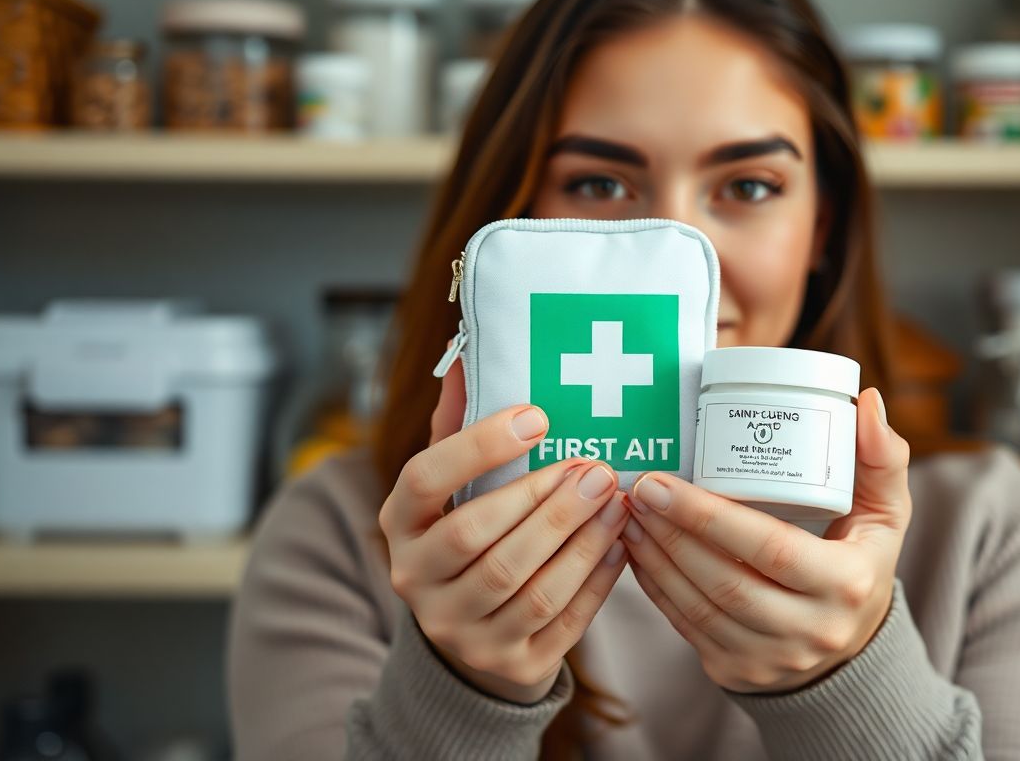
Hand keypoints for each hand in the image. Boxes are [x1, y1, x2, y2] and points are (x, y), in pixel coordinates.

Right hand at [378, 360, 631, 703]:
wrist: (471, 636)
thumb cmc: (468, 535)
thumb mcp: (451, 487)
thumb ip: (458, 426)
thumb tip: (465, 355)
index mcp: (398, 526)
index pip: (423, 479)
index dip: (478, 446)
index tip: (537, 416)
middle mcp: (417, 582)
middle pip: (479, 537)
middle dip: (545, 498)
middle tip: (595, 465)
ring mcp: (461, 632)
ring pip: (525, 584)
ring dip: (578, 537)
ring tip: (616, 499)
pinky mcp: (509, 664)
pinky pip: (560, 621)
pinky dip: (595, 580)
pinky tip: (620, 543)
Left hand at [622, 387, 910, 693]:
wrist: (849, 648)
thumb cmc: (860, 563)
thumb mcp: (886, 515)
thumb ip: (881, 459)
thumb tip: (866, 402)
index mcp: (848, 583)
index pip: (771, 548)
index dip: (710, 517)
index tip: (663, 482)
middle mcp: (811, 629)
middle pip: (726, 581)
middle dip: (672, 533)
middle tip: (638, 490)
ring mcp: (772, 658)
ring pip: (698, 608)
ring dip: (655, 559)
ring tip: (630, 514)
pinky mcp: (737, 672)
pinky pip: (686, 627)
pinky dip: (655, 587)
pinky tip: (637, 551)